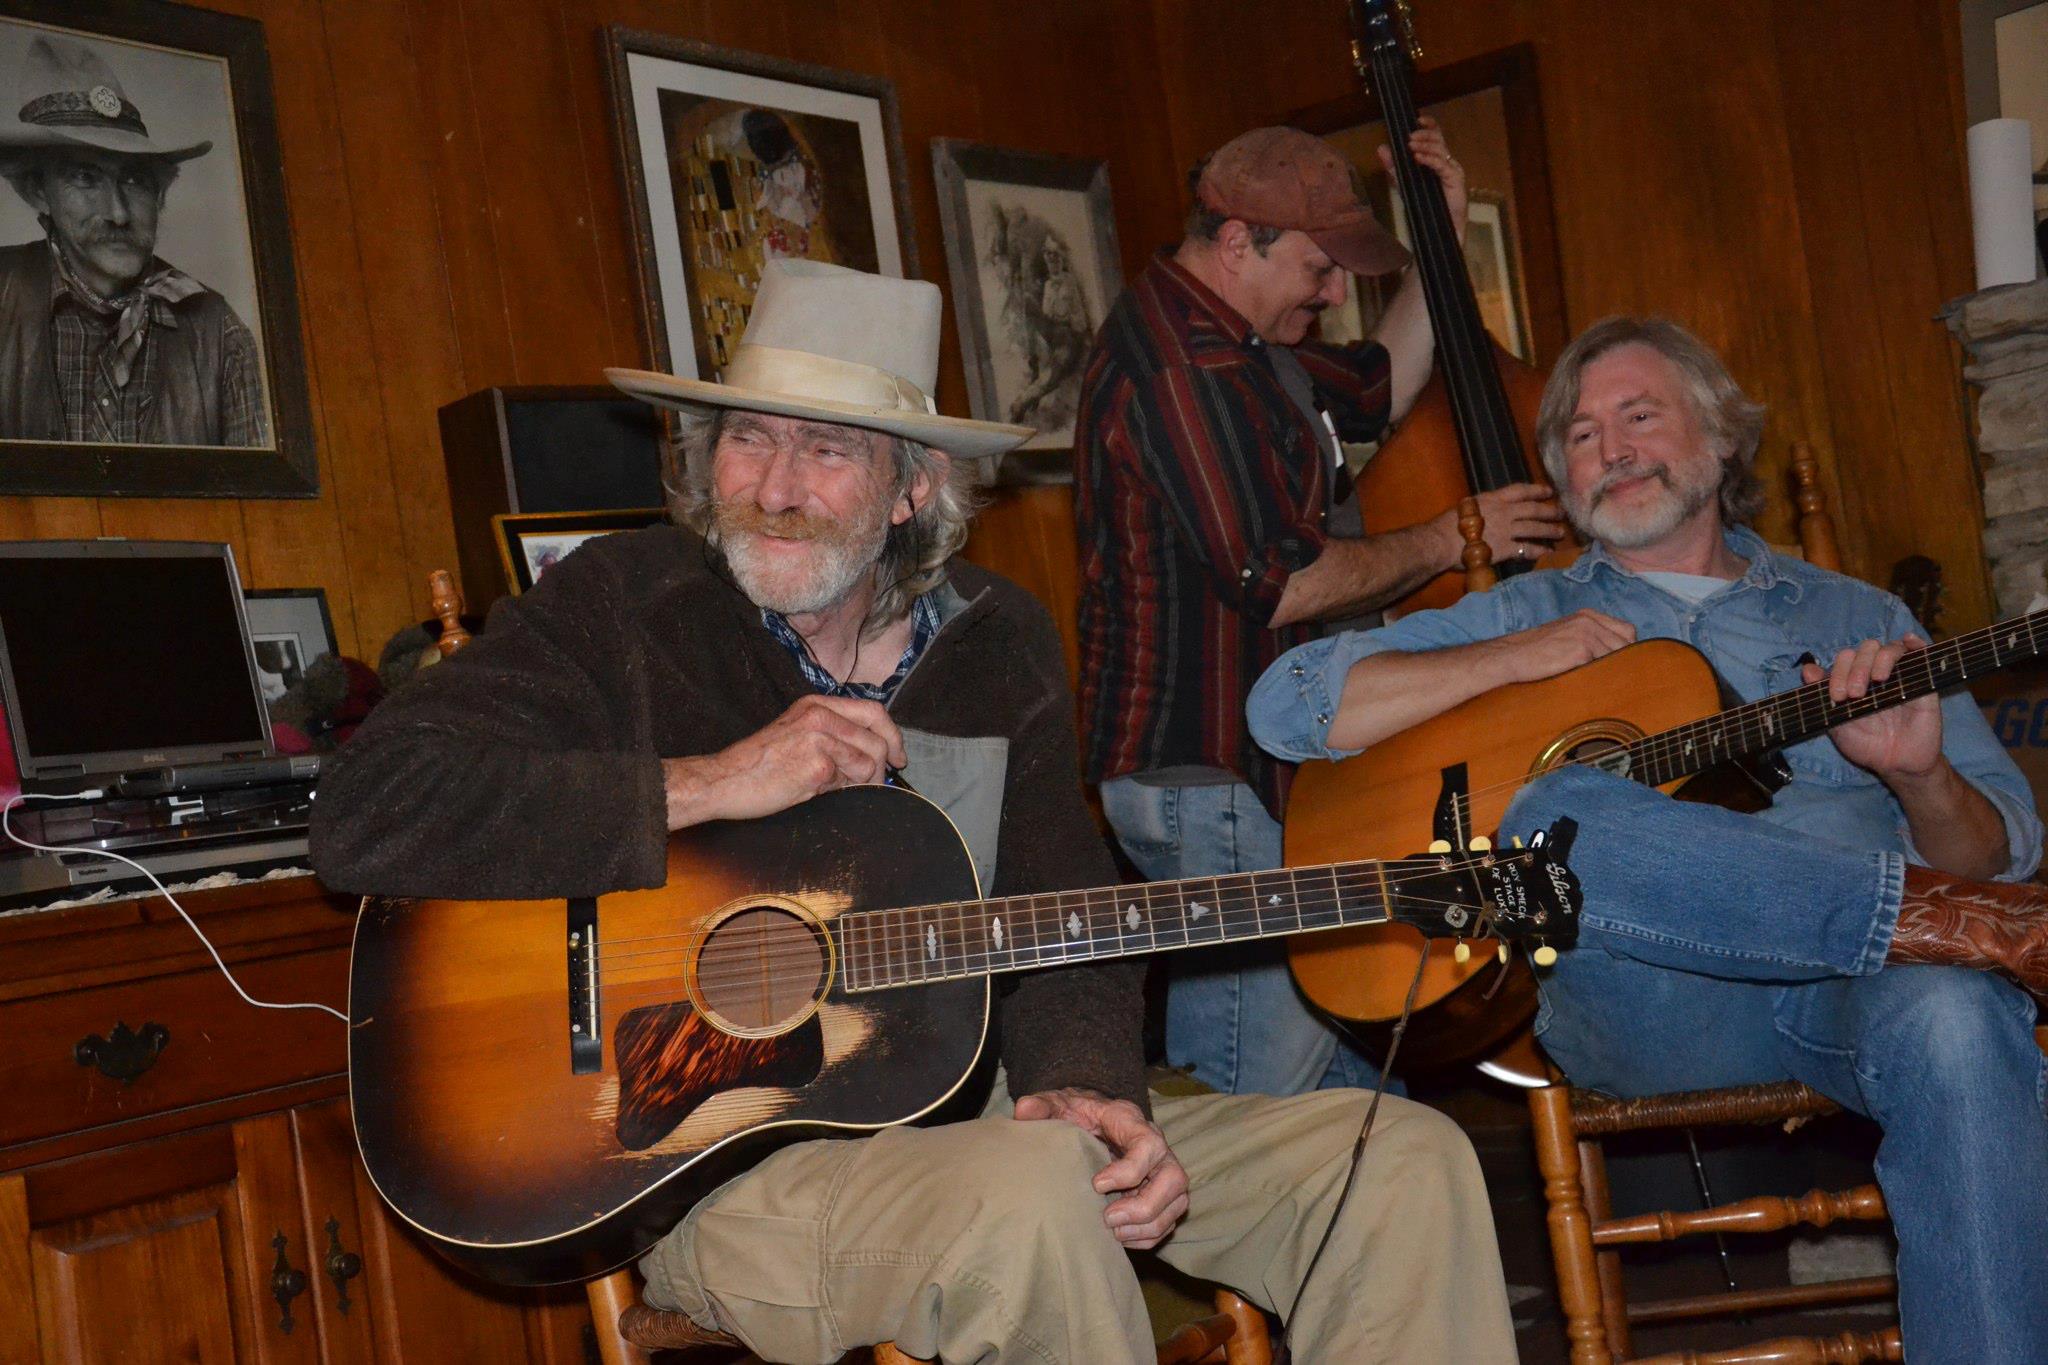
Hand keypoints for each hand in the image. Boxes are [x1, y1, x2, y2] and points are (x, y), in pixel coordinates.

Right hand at [663, 695, 906, 827]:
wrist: (725, 780)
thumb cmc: (758, 764)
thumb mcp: (796, 732)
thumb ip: (832, 734)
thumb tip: (876, 754)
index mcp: (816, 704)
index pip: (874, 711)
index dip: (893, 735)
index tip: (898, 756)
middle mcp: (820, 715)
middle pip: (878, 738)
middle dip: (883, 766)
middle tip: (873, 784)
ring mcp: (819, 739)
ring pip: (869, 763)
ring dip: (862, 782)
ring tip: (834, 788)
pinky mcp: (817, 766)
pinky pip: (850, 783)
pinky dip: (840, 792)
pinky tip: (815, 791)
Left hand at [1014, 1088, 1188, 1248]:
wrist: (1093, 1121)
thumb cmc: (1078, 1114)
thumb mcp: (1059, 1104)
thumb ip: (1042, 1105)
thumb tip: (1023, 1111)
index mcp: (1134, 1123)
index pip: (1149, 1145)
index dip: (1129, 1170)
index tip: (1096, 1185)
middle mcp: (1158, 1148)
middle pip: (1174, 1179)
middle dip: (1144, 1205)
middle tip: (1108, 1218)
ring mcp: (1164, 1173)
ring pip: (1177, 1203)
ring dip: (1147, 1225)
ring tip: (1113, 1233)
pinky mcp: (1164, 1195)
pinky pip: (1168, 1220)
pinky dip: (1148, 1236)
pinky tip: (1120, 1238)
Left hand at [1379, 116, 1467, 240]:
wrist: (1440, 230)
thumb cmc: (1425, 207)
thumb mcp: (1404, 184)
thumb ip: (1393, 167)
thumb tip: (1381, 148)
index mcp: (1437, 160)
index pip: (1436, 136)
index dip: (1429, 125)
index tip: (1417, 118)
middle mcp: (1447, 162)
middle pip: (1438, 140)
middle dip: (1424, 135)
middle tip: (1409, 137)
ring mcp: (1452, 170)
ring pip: (1440, 150)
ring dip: (1424, 145)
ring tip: (1410, 146)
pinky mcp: (1455, 180)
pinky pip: (1442, 165)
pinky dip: (1429, 160)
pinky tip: (1417, 158)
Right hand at [1440, 483, 1563, 568]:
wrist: (1442, 541)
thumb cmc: (1448, 523)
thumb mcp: (1467, 506)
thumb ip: (1483, 506)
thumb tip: (1489, 507)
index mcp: (1493, 499)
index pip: (1520, 490)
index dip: (1537, 490)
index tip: (1549, 491)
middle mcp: (1504, 512)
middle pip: (1533, 509)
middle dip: (1549, 510)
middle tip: (1562, 512)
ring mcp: (1507, 530)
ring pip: (1534, 528)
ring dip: (1549, 530)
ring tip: (1560, 533)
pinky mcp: (1506, 549)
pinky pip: (1527, 549)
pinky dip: (1538, 550)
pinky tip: (1547, 552)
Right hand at [1489, 609, 1635, 684]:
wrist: (1510, 656)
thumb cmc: (1535, 652)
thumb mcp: (1566, 635)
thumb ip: (1590, 638)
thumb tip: (1617, 657)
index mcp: (1587, 616)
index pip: (1627, 630)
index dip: (1626, 648)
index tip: (1618, 663)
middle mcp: (1589, 621)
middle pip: (1627, 643)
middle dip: (1623, 660)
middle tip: (1612, 675)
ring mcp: (1586, 634)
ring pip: (1618, 656)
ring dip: (1612, 670)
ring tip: (1601, 682)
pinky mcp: (1581, 651)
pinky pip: (1604, 666)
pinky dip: (1600, 677)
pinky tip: (1591, 682)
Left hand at [1801, 635, 1943, 781]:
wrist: (1896, 764)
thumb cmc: (1866, 744)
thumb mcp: (1837, 723)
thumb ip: (1822, 696)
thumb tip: (1807, 669)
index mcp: (1854, 680)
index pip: (1844, 660)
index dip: (1837, 673)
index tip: (1836, 696)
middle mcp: (1875, 673)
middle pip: (1865, 650)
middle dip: (1856, 668)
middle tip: (1854, 694)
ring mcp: (1900, 676)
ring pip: (1890, 649)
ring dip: (1879, 659)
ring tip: (1877, 680)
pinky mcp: (1922, 682)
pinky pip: (1921, 653)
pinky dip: (1915, 642)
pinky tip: (1908, 641)